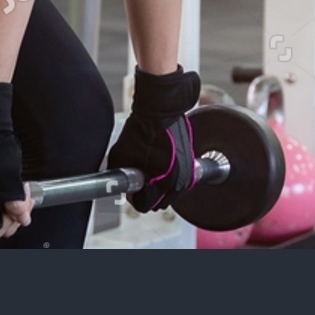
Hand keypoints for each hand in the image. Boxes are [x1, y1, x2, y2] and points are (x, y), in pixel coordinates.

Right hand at [0, 82, 32, 238]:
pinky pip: (7, 207)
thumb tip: (22, 217)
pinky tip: (22, 192)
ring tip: (25, 193)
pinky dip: (17, 202)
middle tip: (26, 199)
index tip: (21, 208)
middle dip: (18, 214)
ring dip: (19, 208)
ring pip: (5, 217)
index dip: (11, 219)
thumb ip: (13, 195)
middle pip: (0, 224)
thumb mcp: (7, 171)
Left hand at [106, 65, 201, 212]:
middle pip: (158, 203)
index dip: (133, 196)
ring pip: (169, 194)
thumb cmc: (143, 127)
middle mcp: (179, 181)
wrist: (162, 108)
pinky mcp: (191, 165)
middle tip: (138, 177)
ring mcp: (188, 173)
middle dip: (147, 193)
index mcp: (163, 181)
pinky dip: (167, 178)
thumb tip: (127, 188)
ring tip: (149, 168)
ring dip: (158, 187)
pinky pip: (177, 182)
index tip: (130, 186)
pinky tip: (159, 162)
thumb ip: (122, 178)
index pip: (144, 205)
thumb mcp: (122, 155)